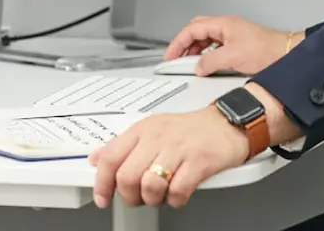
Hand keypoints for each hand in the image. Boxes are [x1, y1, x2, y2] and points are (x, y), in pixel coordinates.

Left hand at [89, 106, 247, 208]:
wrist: (227, 123)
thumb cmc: (190, 130)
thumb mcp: (152, 130)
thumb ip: (124, 145)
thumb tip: (96, 158)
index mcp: (143, 129)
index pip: (111, 157)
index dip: (102, 182)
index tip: (102, 197)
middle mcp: (158, 137)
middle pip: (127, 177)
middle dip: (130, 196)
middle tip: (138, 198)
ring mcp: (179, 149)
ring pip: (150, 186)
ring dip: (153, 199)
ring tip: (160, 195)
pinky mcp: (199, 162)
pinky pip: (178, 192)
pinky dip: (176, 200)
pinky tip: (179, 193)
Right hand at [165, 15, 301, 75]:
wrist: (285, 55)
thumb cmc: (266, 51)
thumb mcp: (233, 57)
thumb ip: (210, 61)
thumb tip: (197, 67)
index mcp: (222, 24)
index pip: (191, 30)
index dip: (177, 43)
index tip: (170, 56)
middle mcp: (226, 26)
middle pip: (196, 31)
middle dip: (183, 44)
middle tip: (176, 58)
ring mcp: (232, 34)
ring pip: (205, 38)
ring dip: (195, 50)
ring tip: (190, 64)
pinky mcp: (238, 43)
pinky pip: (214, 46)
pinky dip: (206, 54)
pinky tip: (206, 64)